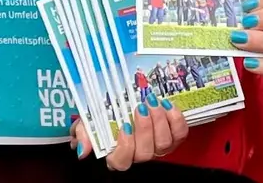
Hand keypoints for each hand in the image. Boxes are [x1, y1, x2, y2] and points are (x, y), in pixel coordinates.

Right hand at [68, 96, 188, 170]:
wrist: (129, 101)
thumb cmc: (108, 113)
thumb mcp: (89, 121)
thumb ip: (83, 134)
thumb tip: (82, 150)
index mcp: (118, 153)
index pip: (121, 162)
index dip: (125, 146)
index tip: (124, 126)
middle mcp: (139, 154)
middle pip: (145, 153)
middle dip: (144, 129)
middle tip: (140, 107)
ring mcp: (158, 147)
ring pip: (163, 144)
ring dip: (159, 121)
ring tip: (152, 102)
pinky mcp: (174, 137)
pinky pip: (179, 133)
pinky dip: (175, 119)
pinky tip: (166, 105)